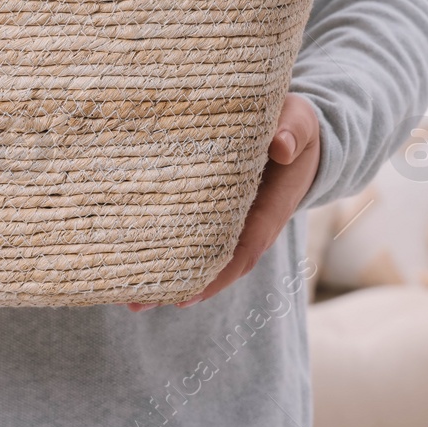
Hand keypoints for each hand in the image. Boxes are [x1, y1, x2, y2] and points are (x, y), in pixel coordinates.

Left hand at [129, 93, 320, 310]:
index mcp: (271, 210)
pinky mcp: (215, 212)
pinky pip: (192, 236)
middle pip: (215, 267)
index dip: (217, 275)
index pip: (244, 251)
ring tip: (127, 298)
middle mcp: (249, 225)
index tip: (188, 295)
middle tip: (138, 304)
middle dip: (180, 287)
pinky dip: (167, 252)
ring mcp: (231, 222)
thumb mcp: (300, 121)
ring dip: (168, 277)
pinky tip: (135, 261)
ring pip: (200, 257)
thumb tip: (281, 146)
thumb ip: (294, 131)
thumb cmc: (296, 126)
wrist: (294, 130)